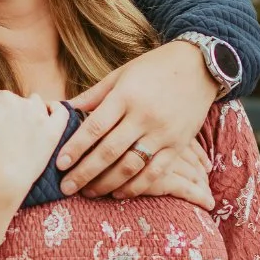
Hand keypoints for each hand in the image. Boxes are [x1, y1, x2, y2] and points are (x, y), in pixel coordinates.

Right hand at [0, 90, 69, 205]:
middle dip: (1, 114)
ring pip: (33, 103)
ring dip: (25, 111)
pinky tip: (47, 117)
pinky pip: (61, 112)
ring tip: (16, 130)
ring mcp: (41, 118)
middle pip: (9, 102)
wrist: (0, 181)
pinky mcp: (53, 133)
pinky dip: (55, 110)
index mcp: (1, 99)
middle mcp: (23, 103)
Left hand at [58, 41, 218, 197]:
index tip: (59, 164)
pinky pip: (155, 172)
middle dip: (85, 172)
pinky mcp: (178, 145)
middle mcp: (144, 116)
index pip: (95, 127)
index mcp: (125, 96)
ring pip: (131, 166)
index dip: (76, 147)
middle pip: (110, 151)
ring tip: (88, 193)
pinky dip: (136, 186)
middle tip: (66, 187)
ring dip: (107, 183)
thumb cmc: (153, 68)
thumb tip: (61, 109)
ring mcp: (163, 133)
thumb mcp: (120, 75)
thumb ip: (92, 96)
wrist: (200, 66)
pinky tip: (118, 193)